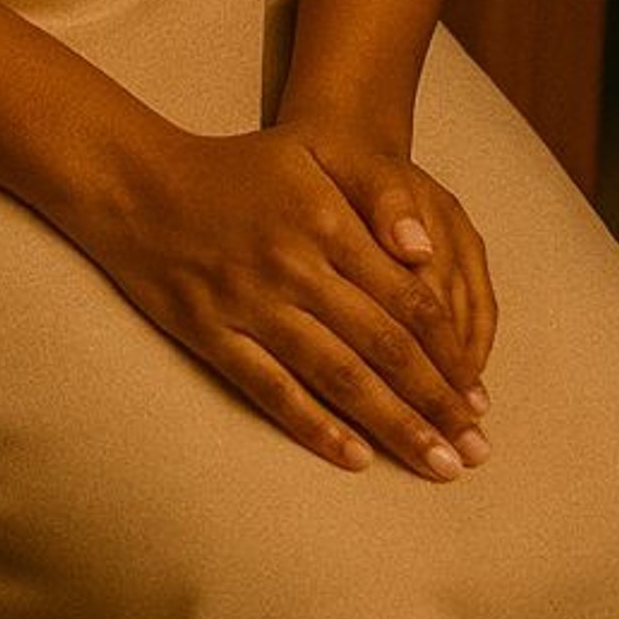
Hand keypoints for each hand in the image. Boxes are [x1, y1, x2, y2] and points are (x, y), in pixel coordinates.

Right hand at [67, 122, 494, 479]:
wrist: (139, 184)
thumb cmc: (240, 167)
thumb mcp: (313, 153)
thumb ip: (376, 189)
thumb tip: (425, 249)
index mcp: (326, 222)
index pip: (408, 298)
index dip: (448, 351)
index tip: (479, 394)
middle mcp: (295, 267)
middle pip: (383, 346)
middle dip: (436, 403)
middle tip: (475, 450)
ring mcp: (252, 305)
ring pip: (338, 376)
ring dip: (392, 425)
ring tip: (435, 465)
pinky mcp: (212, 335)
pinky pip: (271, 390)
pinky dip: (315, 427)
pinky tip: (355, 459)